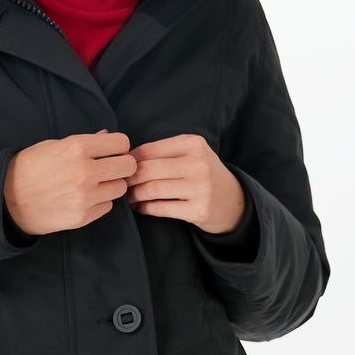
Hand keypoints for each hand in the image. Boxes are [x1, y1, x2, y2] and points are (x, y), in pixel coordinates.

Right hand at [3, 130, 136, 236]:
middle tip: (112, 168)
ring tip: (95, 184)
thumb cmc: (29, 168)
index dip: (120, 146)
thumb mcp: (54, 145)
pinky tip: (84, 198)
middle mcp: (84, 171)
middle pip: (128, 166)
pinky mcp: (82, 217)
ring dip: (111, 185)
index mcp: (77, 147)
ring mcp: (85, 197)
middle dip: (123, 166)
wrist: (7, 199)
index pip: (121, 143)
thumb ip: (86, 142)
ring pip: (120, 188)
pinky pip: (107, 206)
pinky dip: (100, 202)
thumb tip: (108, 137)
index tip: (114, 151)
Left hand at [126, 134, 245, 233]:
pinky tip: (140, 207)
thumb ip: (163, 151)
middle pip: (147, 170)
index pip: (148, 150)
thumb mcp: (190, 153)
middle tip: (122, 185)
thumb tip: (124, 157)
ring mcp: (200, 188)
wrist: (232, 200)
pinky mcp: (199, 210)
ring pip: (151, 190)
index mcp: (193, 144)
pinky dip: (144, 208)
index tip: (123, 170)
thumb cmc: (202, 174)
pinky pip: (160, 209)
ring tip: (130, 197)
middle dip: (128, 179)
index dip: (129, 161)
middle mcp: (198, 164)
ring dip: (134, 196)